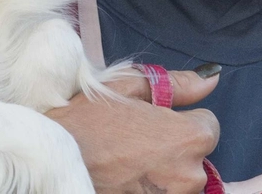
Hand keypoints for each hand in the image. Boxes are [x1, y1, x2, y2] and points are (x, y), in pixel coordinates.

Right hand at [45, 68, 220, 193]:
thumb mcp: (128, 87)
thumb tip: (209, 79)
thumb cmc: (86, 120)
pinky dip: (150, 186)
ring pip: (181, 178)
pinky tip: (126, 177)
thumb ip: (177, 84)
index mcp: (188, 138)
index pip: (208, 124)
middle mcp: (188, 175)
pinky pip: (164, 192)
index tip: (154, 119)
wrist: (52, 159)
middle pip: (197, 155)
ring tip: (127, 160)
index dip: (180, 118)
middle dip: (174, 145)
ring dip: (164, 170)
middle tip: (135, 139)